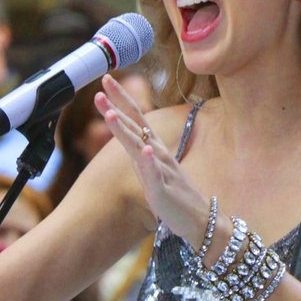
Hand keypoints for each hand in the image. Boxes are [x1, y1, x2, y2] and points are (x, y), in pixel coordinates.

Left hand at [94, 75, 208, 247]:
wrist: (199, 220)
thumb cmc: (176, 196)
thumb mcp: (153, 171)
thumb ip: (141, 156)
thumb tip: (129, 141)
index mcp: (153, 148)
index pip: (136, 117)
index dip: (121, 99)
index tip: (106, 80)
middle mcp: (157, 154)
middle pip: (135, 125)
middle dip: (117, 107)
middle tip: (101, 88)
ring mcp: (161, 171)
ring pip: (140, 146)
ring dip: (125, 130)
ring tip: (110, 114)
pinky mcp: (163, 191)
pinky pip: (156, 175)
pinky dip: (150, 162)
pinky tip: (146, 151)